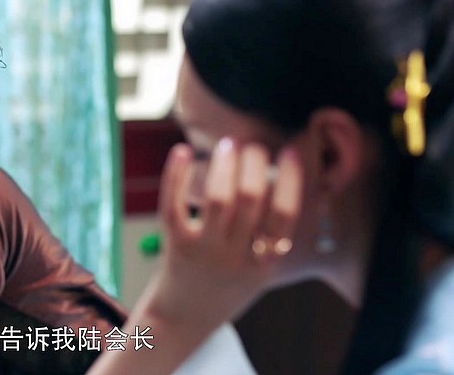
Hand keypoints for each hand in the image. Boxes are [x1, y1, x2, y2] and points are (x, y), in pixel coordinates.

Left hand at [147, 138, 302, 330]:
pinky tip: (181, 151)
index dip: (289, 179)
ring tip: (228, 144)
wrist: (183, 320)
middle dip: (253, 163)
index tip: (286, 150)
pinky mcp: (175, 245)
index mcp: (265, 263)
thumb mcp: (259, 270)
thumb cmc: (225, 286)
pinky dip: (176, 175)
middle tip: (251, 146)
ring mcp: (204, 252)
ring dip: (224, 164)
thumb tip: (290, 181)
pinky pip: (174, 205)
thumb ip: (272, 235)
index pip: (284, 215)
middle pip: (250, 199)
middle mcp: (235, 258)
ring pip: (217, 199)